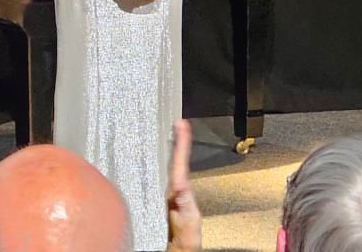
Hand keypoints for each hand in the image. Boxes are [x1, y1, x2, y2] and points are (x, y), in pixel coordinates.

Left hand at [167, 119, 201, 251]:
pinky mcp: (176, 194)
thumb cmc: (185, 233)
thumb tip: (180, 184)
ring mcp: (173, 189)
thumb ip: (184, 200)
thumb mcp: (189, 216)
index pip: (178, 161)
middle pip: (173, 158)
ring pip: (173, 163)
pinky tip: (177, 152)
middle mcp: (172, 186)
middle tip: (179, 122)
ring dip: (177, 146)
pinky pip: (176, 169)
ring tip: (179, 130)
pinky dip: (178, 157)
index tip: (181, 124)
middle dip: (177, 139)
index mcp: (175, 188)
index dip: (181, 142)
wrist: (182, 245)